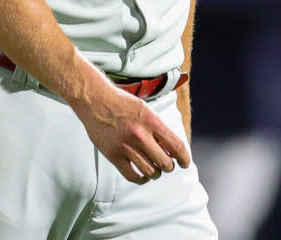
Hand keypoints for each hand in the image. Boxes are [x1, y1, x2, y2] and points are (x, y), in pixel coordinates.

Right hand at [71, 83, 189, 183]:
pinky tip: (143, 175)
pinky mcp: (113, 155)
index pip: (176, 146)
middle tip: (166, 163)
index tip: (185, 163)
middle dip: (169, 166)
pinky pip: (132, 176)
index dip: (185, 159)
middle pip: (165, 163)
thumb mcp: (146, 110)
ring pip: (150, 172)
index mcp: (151, 121)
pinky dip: (141, 179)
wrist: (95, 100)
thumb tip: (174, 150)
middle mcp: (140, 135)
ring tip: (154, 168)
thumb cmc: (122, 104)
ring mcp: (126, 146)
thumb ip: (159, 128)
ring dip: (155, 173)